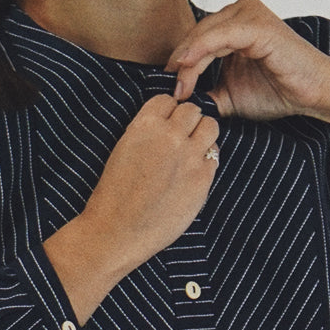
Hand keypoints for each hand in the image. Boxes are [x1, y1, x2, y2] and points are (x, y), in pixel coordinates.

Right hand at [80, 94, 219, 272]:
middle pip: (192, 109)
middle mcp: (170, 136)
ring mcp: (190, 157)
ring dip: (202, 134)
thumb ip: (148, 131)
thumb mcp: (124, 148)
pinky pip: (215, 156)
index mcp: (145, 125)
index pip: (167, 99)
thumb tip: (168, 122)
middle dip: (186, 121)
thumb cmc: (114, 193)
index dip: (167, 111)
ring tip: (192, 149)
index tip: (165, 123)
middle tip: (179, 137)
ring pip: (210, 126)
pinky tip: (193, 171)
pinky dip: (206, 159)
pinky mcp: (203, 179)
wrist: (117, 231)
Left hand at [165, 0, 329, 120]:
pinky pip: (220, 36)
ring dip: (188, 61)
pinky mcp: (257, 24)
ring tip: (180, 86)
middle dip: (181, 63)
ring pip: (205, 35)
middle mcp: (241, 9)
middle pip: (198, 33)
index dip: (180, 61)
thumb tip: (176, 102)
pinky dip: (201, 51)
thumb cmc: (278, 91)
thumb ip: (206, 91)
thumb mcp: (230, 93)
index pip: (197, 37)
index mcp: (235, 21)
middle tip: (174, 91)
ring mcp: (250, 12)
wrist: (314, 94)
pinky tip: (186, 66)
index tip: (171, 88)